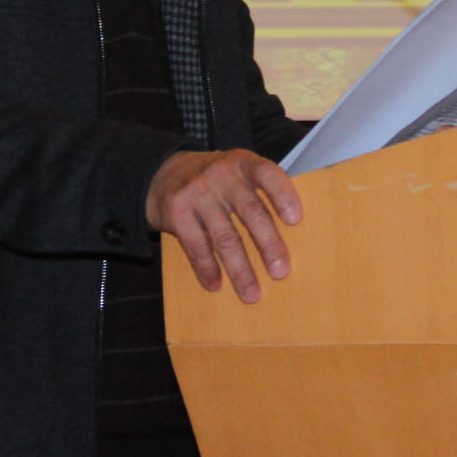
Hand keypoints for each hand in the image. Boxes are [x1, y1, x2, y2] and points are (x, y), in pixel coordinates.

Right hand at [144, 148, 302, 303]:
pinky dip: (207, 268)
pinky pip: (196, 245)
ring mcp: (197, 191)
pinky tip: (216, 285)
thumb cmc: (213, 181)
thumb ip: (257, 193)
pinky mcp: (176, 210)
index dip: (282, 195)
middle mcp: (221, 173)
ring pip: (225, 236)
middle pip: (250, 211)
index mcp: (242, 162)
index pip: (267, 173)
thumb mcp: (235, 173)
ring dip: (240, 269)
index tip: (295, 219)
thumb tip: (288, 238)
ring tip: (251, 293)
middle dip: (268, 244)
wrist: (160, 174)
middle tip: (281, 272)